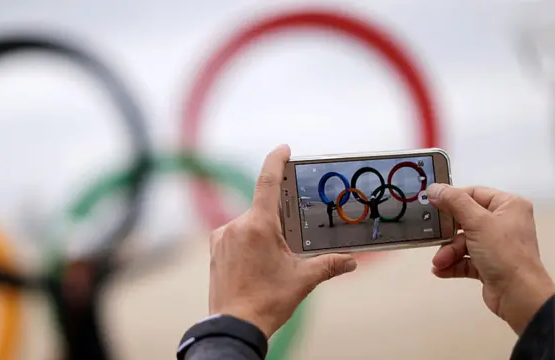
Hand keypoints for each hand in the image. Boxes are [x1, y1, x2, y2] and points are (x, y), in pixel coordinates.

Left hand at [208, 144, 357, 337]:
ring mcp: (222, 236)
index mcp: (259, 225)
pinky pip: (236, 235)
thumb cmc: (267, 301)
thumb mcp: (303, 280)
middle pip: (263, 209)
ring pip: (249, 224)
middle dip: (280, 219)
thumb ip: (329, 265)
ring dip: (264, 233)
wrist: (234, 325)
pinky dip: (249, 241)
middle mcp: (236, 225)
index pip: (267, 181)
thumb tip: (351, 261)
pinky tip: (257, 263)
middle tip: (293, 238)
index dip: (276, 160)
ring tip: (274, 261)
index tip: (284, 149)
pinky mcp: (214, 249)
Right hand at [427, 184, 554, 333]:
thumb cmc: (506, 256)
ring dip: (448, 252)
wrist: (518, 296)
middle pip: (464, 219)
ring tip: (439, 261)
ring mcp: (496, 244)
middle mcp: (503, 223)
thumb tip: (435, 189)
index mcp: (508, 206)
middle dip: (447, 232)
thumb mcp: (478, 222)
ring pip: (462, 241)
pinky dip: (452, 263)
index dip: (452, 199)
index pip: (474, 193)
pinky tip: (441, 269)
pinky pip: (464, 259)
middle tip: (432, 234)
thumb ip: (454, 202)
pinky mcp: (488, 263)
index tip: (432, 203)